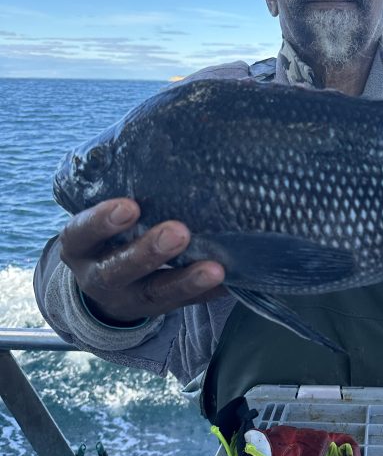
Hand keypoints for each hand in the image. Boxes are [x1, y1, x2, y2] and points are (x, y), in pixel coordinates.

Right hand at [59, 198, 224, 323]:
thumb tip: (171, 146)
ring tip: (214, 269)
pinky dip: (208, 294)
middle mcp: (97, 276)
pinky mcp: (157, 310)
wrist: (106, 286)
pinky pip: (184, 305)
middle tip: (179, 232)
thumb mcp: (102, 218)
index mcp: (79, 246)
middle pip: (118, 269)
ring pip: (154, 293)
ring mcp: (126, 298)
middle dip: (149, 251)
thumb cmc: (110, 233)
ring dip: (186, 280)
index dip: (102, 221)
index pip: (82, 233)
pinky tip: (231, 282)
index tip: (130, 206)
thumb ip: (125, 194)